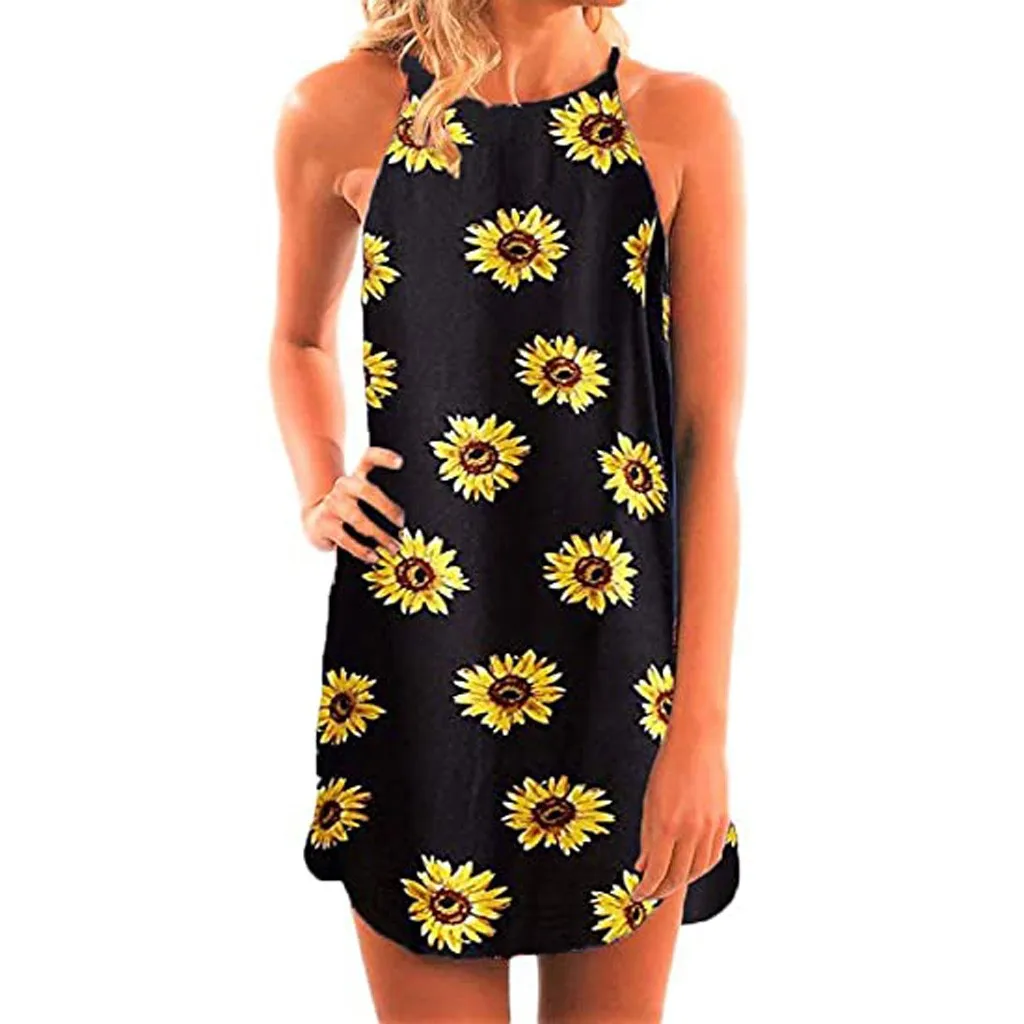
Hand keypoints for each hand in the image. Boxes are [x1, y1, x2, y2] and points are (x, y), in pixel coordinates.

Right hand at [301, 447, 404, 560]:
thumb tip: (406, 518)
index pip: (369, 458)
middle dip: (387, 507)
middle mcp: (343, 486)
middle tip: (401, 522)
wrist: (315, 520)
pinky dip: (361, 550)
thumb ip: (381, 497)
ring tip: (393, 547)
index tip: (400, 463)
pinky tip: (373, 555)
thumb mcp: (362, 496)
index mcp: (357, 476)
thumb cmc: (349, 508)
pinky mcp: (324, 524)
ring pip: (358, 519)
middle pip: (366, 491)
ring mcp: (332, 504)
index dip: (384, 457)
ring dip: (379, 535)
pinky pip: (345, 539)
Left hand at [632, 733, 729, 901]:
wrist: (697, 742)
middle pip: (677, 877)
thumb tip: (643, 867)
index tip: (637, 896)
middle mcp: (690, 831)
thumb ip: (646, 837)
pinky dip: (700, 868)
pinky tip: (689, 868)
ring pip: (697, 871)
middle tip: (649, 894)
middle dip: (661, 890)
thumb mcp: (649, 802)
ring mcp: (710, 828)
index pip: (656, 873)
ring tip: (666, 883)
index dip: (645, 890)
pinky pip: (712, 856)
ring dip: (681, 881)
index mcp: (666, 825)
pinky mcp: (723, 822)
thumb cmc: (667, 768)